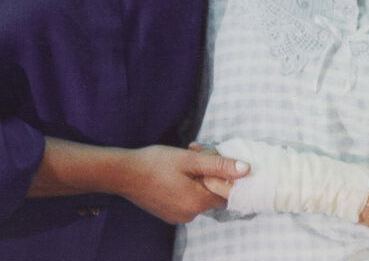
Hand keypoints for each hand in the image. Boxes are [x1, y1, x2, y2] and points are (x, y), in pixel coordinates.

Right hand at [116, 145, 248, 223]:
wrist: (122, 173)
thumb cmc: (155, 163)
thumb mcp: (190, 159)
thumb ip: (219, 165)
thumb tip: (246, 169)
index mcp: (198, 202)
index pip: (226, 193)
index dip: (222, 173)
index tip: (210, 157)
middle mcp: (190, 215)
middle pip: (211, 193)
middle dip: (207, 173)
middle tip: (194, 152)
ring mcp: (177, 216)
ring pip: (197, 195)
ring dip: (194, 178)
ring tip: (180, 160)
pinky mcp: (167, 214)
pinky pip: (183, 200)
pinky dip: (183, 186)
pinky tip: (171, 173)